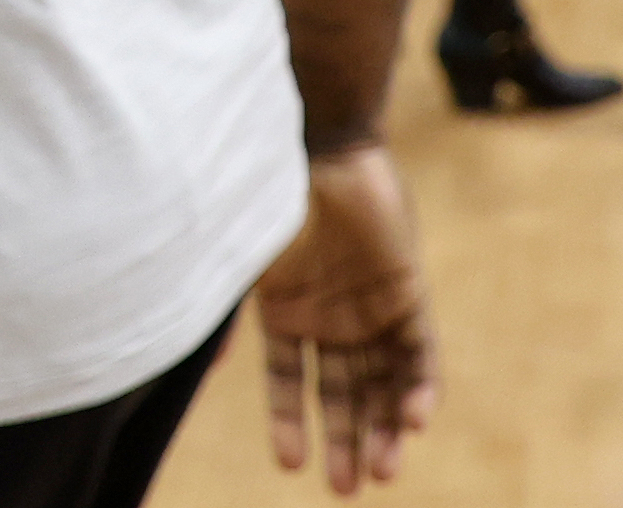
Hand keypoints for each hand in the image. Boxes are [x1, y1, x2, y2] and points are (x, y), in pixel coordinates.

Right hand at [252, 142, 436, 491]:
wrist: (318, 149)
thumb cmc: (268, 198)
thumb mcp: (241, 262)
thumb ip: (230, 315)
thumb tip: (203, 369)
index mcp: (282, 311)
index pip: (286, 382)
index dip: (289, 423)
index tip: (290, 467)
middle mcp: (327, 318)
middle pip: (339, 393)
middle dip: (343, 441)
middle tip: (347, 487)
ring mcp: (369, 309)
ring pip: (381, 384)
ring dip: (384, 428)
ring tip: (384, 470)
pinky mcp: (407, 296)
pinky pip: (418, 354)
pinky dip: (418, 389)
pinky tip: (411, 420)